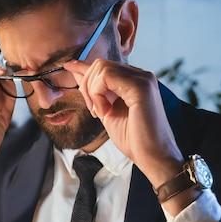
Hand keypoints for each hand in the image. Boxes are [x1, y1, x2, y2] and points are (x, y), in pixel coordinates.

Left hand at [66, 58, 183, 188]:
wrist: (153, 157)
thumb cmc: (134, 140)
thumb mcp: (107, 111)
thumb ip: (95, 92)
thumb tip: (76, 72)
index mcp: (135, 81)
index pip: (105, 66)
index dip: (84, 69)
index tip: (67, 67)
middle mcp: (141, 76)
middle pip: (100, 64)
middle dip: (87, 86)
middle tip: (94, 111)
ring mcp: (142, 79)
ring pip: (101, 68)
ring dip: (92, 91)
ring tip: (101, 113)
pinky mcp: (140, 86)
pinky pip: (105, 77)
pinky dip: (98, 94)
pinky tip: (105, 111)